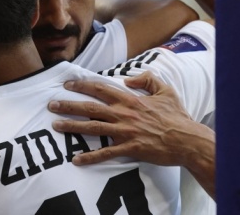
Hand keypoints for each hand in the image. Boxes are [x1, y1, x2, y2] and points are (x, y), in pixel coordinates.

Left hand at [49, 71, 198, 166]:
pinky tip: (76, 160)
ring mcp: (125, 131)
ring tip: (56, 125)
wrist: (188, 140)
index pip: (101, 88)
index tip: (68, 84)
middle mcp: (124, 114)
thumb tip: (129, 79)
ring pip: (93, 127)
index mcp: (130, 100)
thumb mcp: (166, 90)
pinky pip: (106, 153)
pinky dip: (90, 157)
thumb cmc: (177, 116)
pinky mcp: (129, 148)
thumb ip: (147, 80)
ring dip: (72, 126)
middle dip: (69, 105)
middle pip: (90, 107)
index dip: (83, 85)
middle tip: (51, 105)